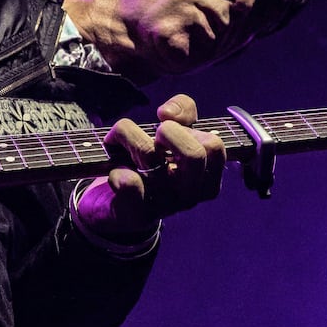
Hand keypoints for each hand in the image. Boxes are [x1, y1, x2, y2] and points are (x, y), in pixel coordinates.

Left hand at [74, 94, 225, 241]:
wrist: (112, 203)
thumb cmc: (147, 162)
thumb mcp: (173, 134)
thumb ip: (183, 110)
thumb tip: (168, 112)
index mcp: (206, 179)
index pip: (213, 146)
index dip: (188, 128)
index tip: (167, 127)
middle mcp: (189, 196)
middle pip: (194, 153)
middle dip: (167, 131)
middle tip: (151, 137)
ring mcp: (164, 207)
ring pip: (149, 153)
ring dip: (127, 135)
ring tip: (119, 143)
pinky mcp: (135, 215)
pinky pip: (129, 183)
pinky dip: (116, 168)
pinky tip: (114, 171)